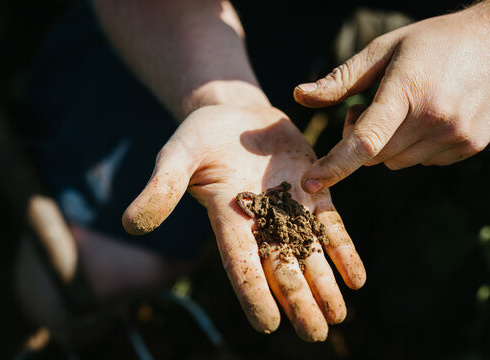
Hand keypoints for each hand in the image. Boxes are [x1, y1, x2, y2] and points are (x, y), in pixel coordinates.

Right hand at [122, 105, 365, 340]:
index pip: (241, 265)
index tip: (268, 326)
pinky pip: (331, 227)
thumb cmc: (201, 135)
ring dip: (324, 286)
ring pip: (310, 255)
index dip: (254, 294)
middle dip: (299, 302)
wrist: (235, 115)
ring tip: (339, 316)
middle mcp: (262, 223)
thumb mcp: (177, 155)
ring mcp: (290, 209)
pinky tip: (357, 279)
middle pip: (282, 270)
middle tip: (316, 335)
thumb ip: (161, 188)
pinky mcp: (313, 192)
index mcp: (229, 220)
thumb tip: (131, 225)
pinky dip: (344, 251)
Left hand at [294, 0, 489, 192]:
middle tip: (371, 107)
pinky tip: (427, 117)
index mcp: (407, 89)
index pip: (365, 140)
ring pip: (395, 163)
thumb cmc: (434, 42)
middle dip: (361, 140)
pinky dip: (414, 147)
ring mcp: (455, 136)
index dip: (334, 165)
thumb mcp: (384, 49)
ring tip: (403, 108)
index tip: (310, 182)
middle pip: (373, 157)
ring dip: (388, 145)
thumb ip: (341, 79)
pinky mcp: (469, 147)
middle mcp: (434, 118)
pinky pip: (422, 162)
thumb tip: (300, 95)